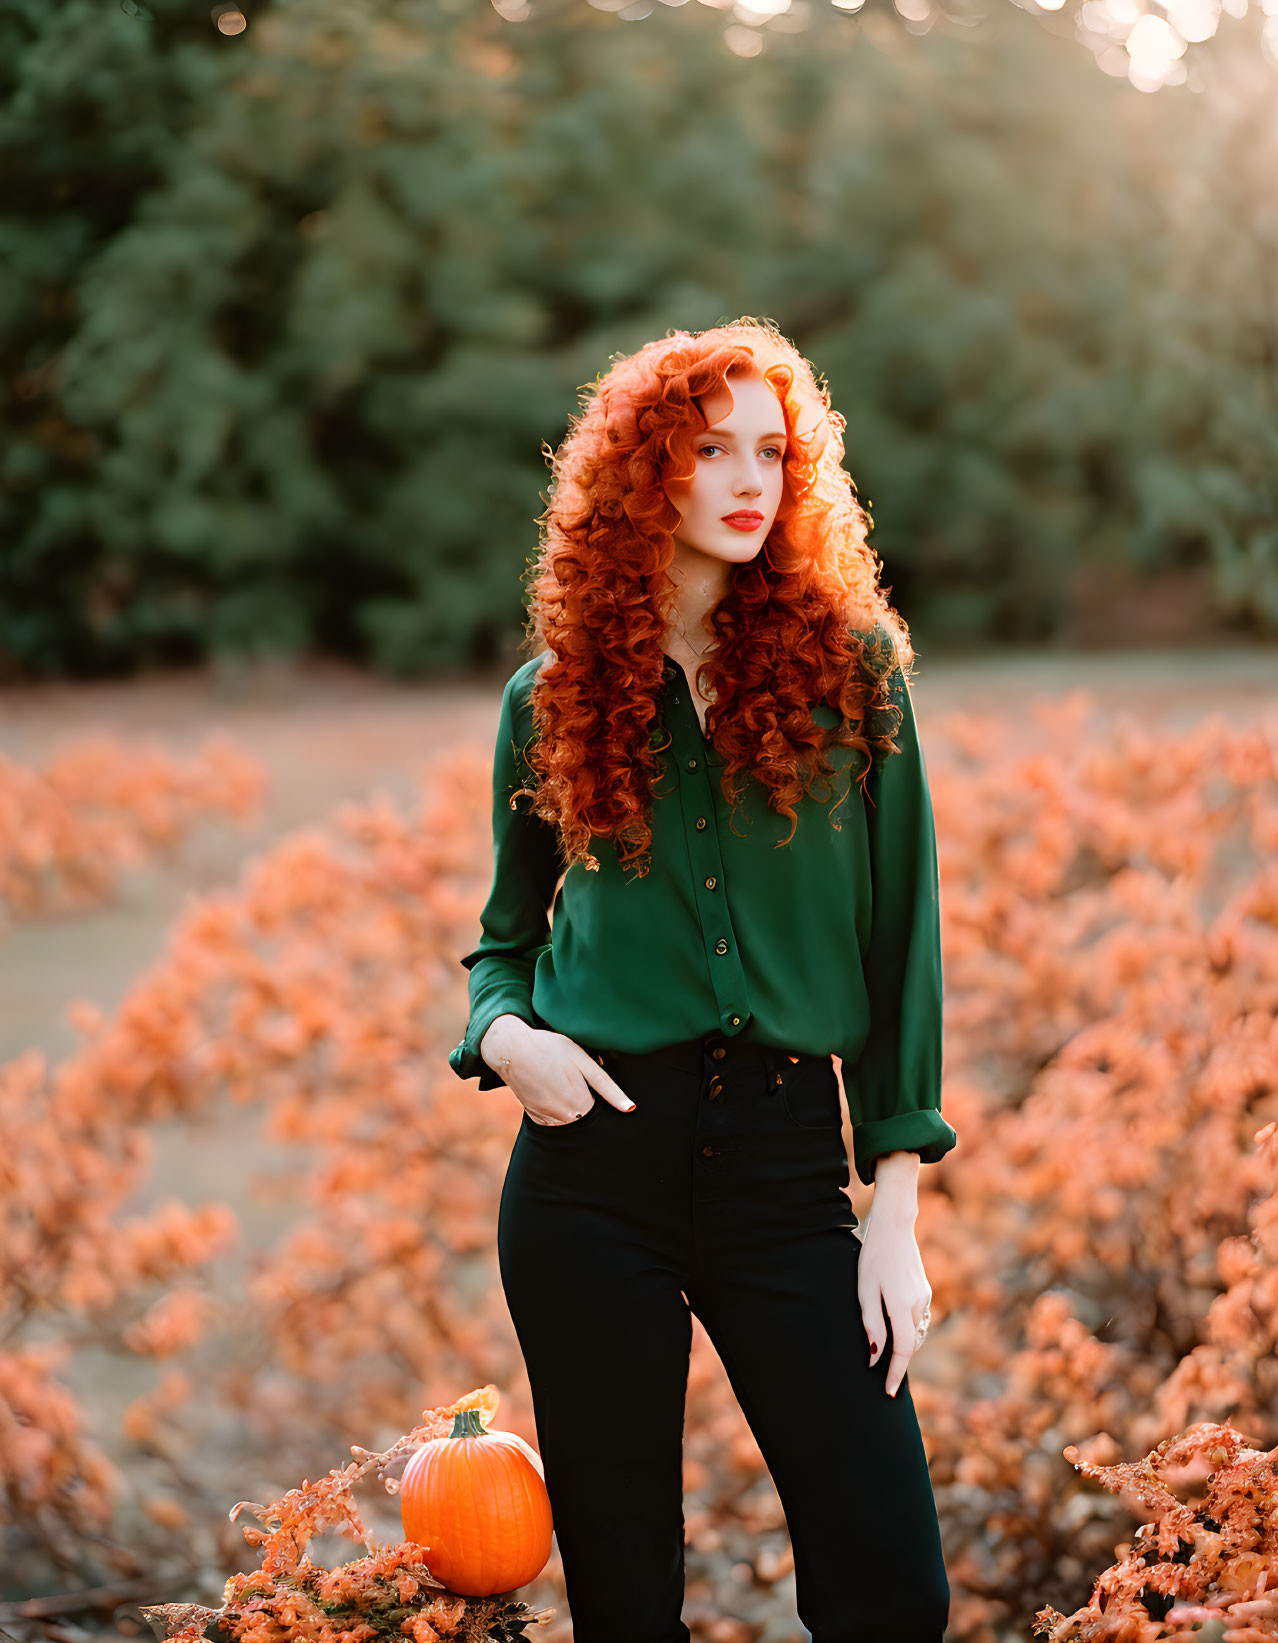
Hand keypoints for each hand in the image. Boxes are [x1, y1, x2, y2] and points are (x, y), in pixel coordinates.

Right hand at [479, 1014, 636, 1125]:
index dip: (607, 1104)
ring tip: (564, 1083)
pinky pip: (553, 1121)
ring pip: (570, 1121)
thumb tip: (630, 1109)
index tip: (602, 1095)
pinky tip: (553, 1089)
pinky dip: (558, 1109)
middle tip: (578, 1081)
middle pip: (586, 1119)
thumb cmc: (551, 1049)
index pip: (603, 1117)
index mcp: (580, 1104)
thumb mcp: (583, 1061)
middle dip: (588, 1105)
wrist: (512, 1049)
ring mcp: (547, 1118)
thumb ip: (607, 1087)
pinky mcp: (534, 1116)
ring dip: (573, 1109)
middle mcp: (564, 1118)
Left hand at [858, 1200, 931, 1397]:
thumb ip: (872, 1325)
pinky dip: (908, 1330)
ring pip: (916, 1333)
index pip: (903, 1352)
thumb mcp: (864, 1290)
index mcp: (901, 1306)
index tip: (889, 1393)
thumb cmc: (872, 1256)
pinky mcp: (925, 1290)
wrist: (894, 1225)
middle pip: (911, 1345)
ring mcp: (925, 1297)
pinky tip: (894, 1328)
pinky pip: (918, 1320)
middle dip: (899, 1362)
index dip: (896, 1374)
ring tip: (887, 1356)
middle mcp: (918, 1305)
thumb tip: (875, 1357)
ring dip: (904, 1346)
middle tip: (882, 1378)